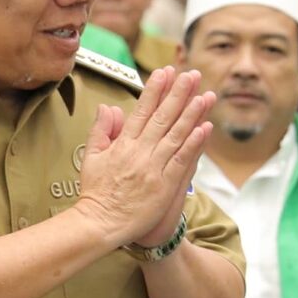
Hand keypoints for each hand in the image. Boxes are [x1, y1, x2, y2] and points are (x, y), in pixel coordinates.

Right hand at [76, 67, 217, 250]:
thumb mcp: (91, 158)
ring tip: (205, 95)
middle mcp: (139, 152)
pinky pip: (182, 160)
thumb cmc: (96, 193)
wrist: (101, 224)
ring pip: (176, 135)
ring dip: (192, 114)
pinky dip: (194, 144)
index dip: (156, 90)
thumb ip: (101, 130)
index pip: (142, 111)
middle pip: (163, 117)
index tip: (166, 73)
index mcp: (122, 144)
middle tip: (192, 75)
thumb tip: (108, 107)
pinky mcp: (164, 185)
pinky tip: (205, 128)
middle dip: (178, 94)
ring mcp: (153, 168)